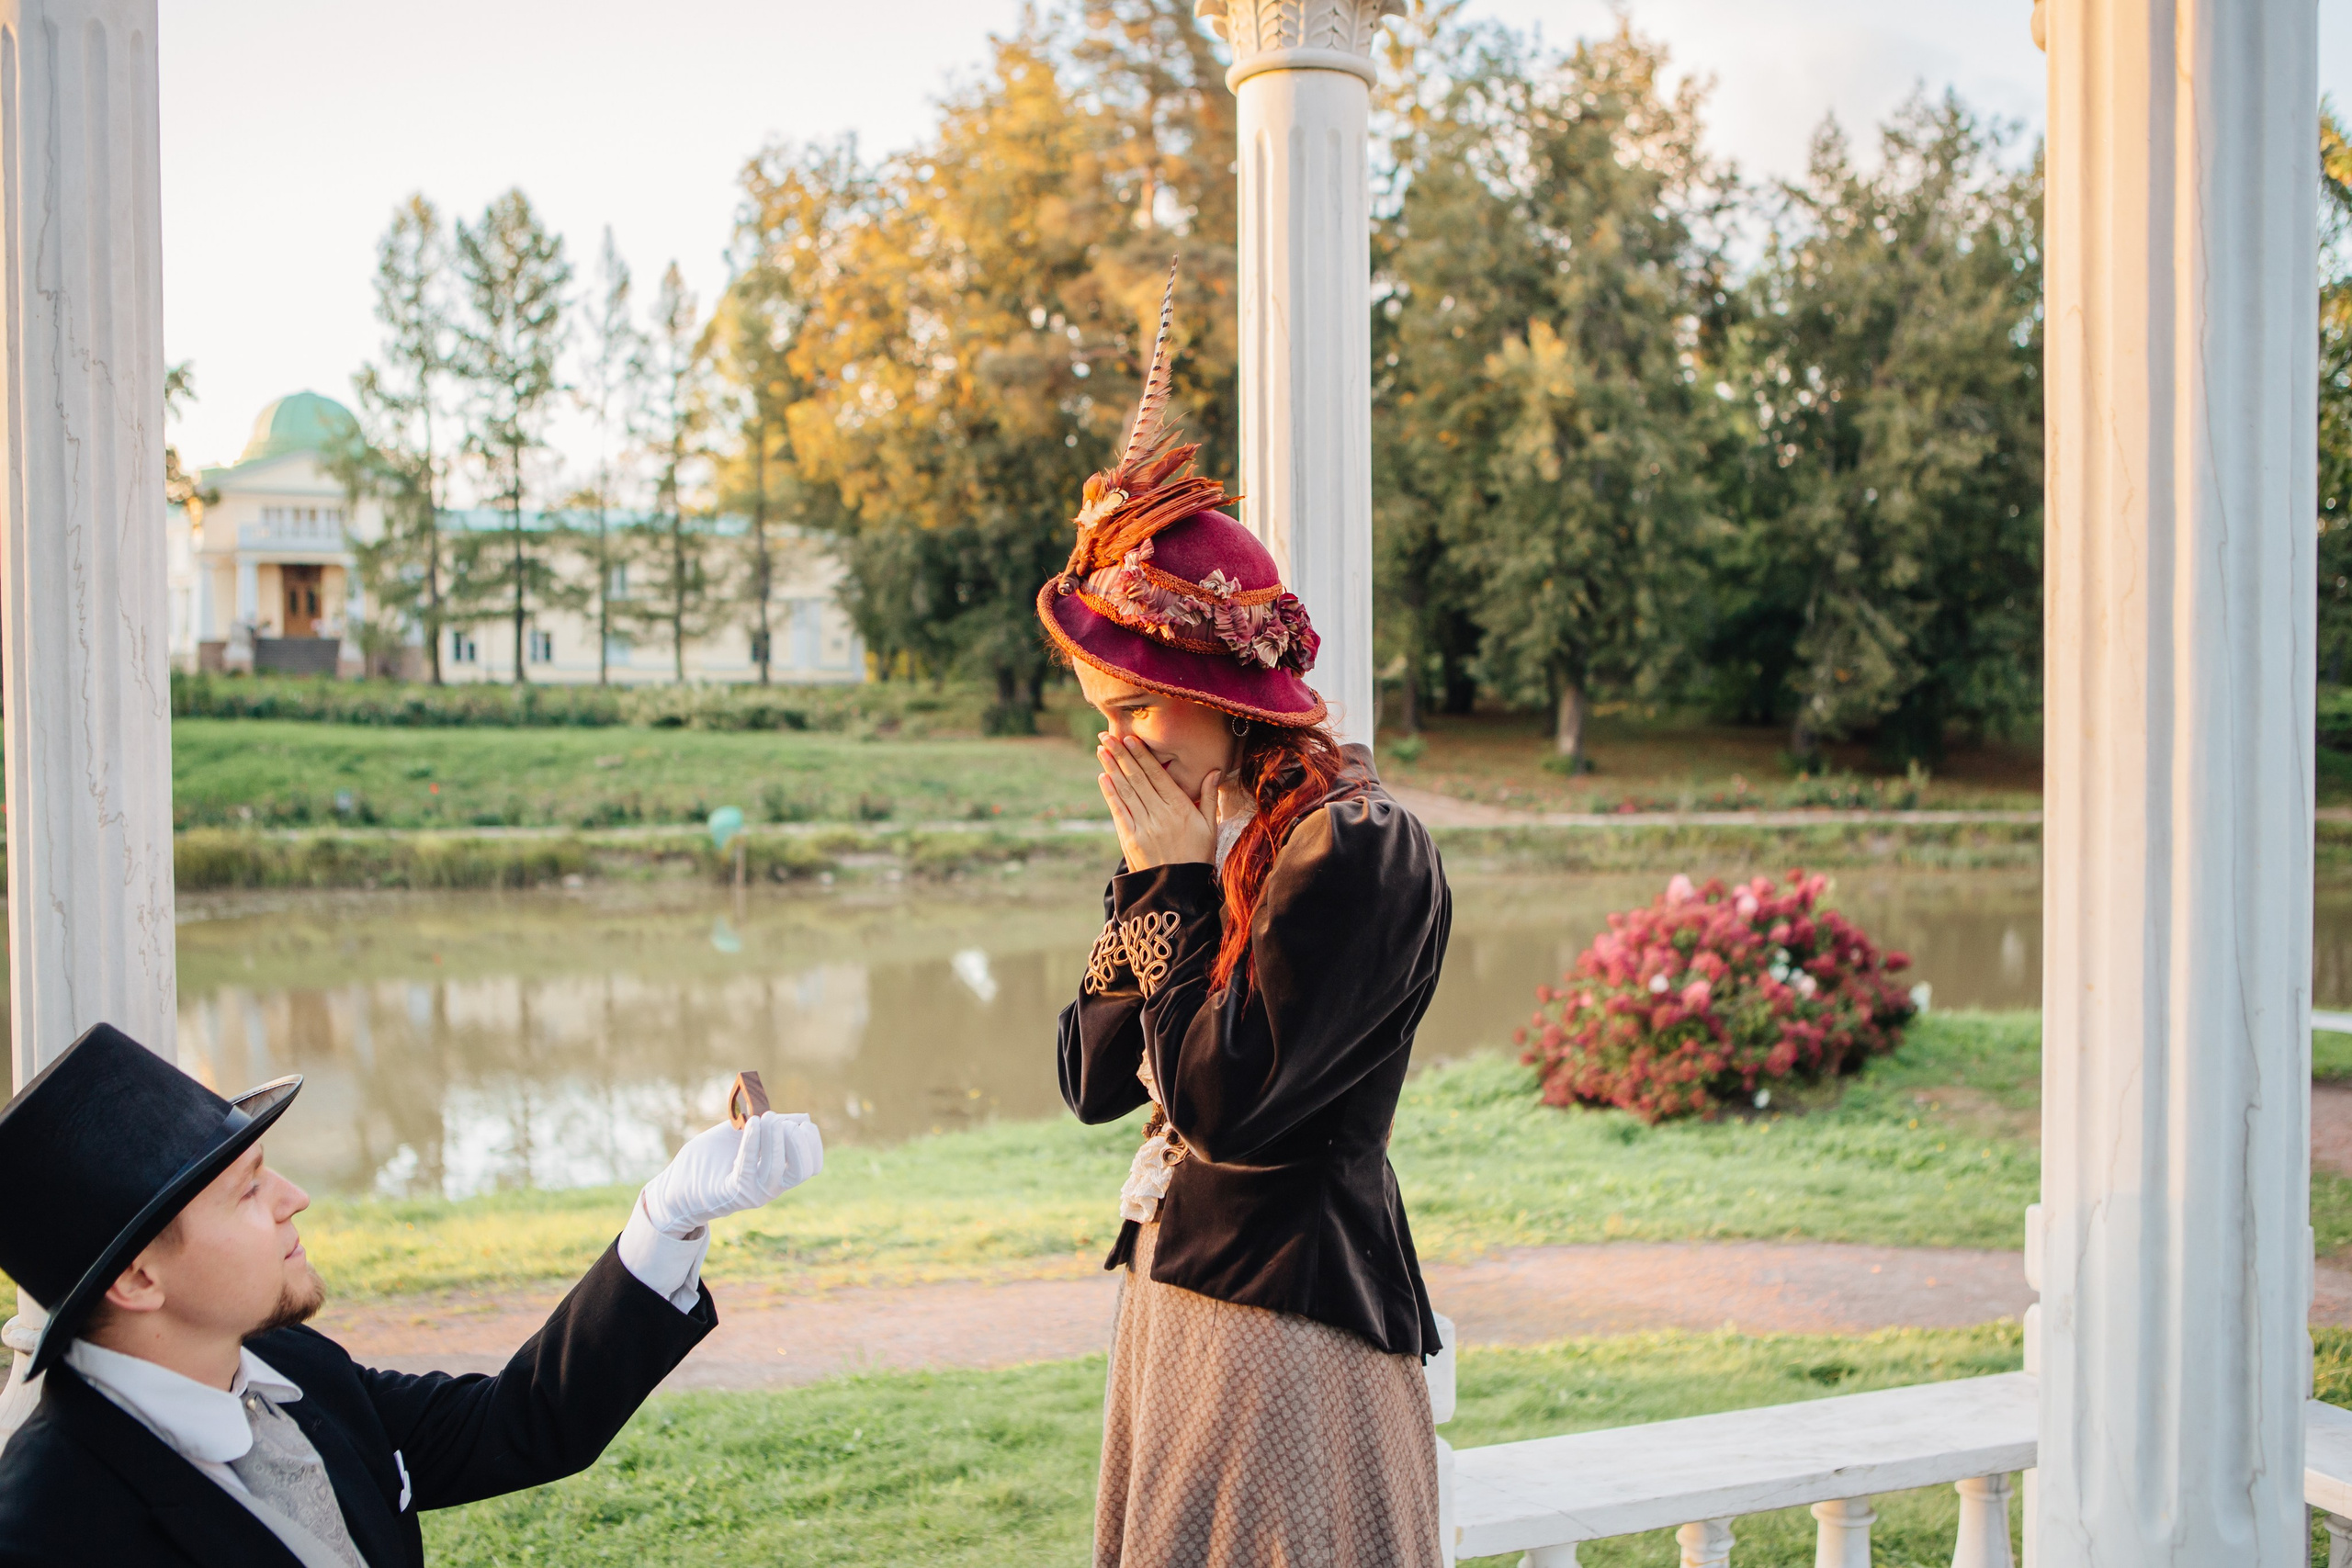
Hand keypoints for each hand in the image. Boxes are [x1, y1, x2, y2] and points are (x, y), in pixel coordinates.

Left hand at [638, 1111, 823, 1237]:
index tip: (798, 1122)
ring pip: (778, 1169)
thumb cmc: (710, 1157)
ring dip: (774, 1138)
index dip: (811, 1142)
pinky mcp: (733, 1193)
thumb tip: (802, 1118)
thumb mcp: (743, 1133)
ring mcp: (753, 1193)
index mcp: (777, 1175)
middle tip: (776, 1119)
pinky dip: (752, 1142)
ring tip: (763, 1117)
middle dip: (797, 1140)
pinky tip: (750, 1123)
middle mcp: (770, 1187)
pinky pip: (749, 1167)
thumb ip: (769, 1126)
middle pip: (803, 1170)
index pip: (811, 1166)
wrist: (677, 1185)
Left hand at [1097, 734, 1218, 870]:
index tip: (1130, 738)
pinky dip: (1110, 793)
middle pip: (1138, 778)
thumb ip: (1209, 798)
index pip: (1158, 775)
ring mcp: (1144, 827)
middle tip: (1107, 735)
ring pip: (1126, 791)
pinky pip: (1119, 811)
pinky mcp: (1130, 840)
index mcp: (1181, 809)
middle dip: (1121, 755)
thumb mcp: (1210, 827)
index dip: (1142, 755)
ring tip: (1101, 749)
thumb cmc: (1197, 857)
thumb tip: (1214, 771)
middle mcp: (1161, 815)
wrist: (1179, 891)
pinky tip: (1104, 777)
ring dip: (1111, 768)